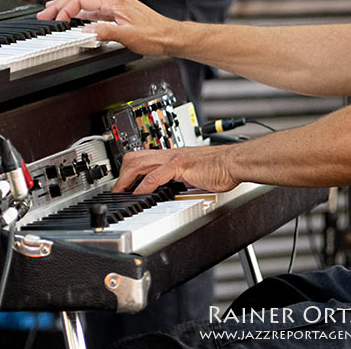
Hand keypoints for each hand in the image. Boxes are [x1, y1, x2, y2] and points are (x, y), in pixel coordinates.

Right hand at [37, 0, 173, 55]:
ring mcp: (116, 4)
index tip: (55, 20)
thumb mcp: (129, 36)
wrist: (170, 36)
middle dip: (60, 2)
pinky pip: (93, 7)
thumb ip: (106, 32)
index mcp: (115, 0)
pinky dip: (79, 11)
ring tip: (52, 12)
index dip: (65, 8)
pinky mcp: (117, 11)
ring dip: (68, 5)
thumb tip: (85, 31)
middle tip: (44, 12)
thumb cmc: (155, 35)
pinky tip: (72, 18)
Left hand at [113, 144, 239, 194]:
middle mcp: (170, 154)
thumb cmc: (221, 168)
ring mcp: (174, 158)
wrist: (234, 163)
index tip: (123, 187)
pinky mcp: (180, 166)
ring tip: (121, 196)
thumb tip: (176, 191)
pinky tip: (139, 197)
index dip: (129, 172)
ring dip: (126, 181)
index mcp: (173, 156)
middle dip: (121, 176)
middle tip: (116, 193)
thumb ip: (183, 180)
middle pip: (134, 158)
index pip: (143, 158)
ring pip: (138, 163)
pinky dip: (143, 188)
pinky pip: (154, 177)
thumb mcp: (195, 174)